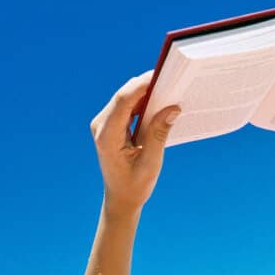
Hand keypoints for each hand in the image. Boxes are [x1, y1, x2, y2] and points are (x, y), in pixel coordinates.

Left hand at [90, 71, 180, 217]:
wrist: (121, 198)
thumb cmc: (134, 185)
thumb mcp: (150, 162)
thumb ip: (159, 133)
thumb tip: (173, 108)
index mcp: (107, 136)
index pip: (123, 101)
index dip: (141, 85)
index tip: (161, 76)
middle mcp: (101, 126)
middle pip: (124, 95)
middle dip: (146, 85)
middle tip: (170, 77)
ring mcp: (104, 124)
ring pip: (126, 97)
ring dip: (145, 91)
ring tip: (168, 87)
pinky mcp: (111, 124)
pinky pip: (127, 105)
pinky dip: (142, 100)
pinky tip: (159, 100)